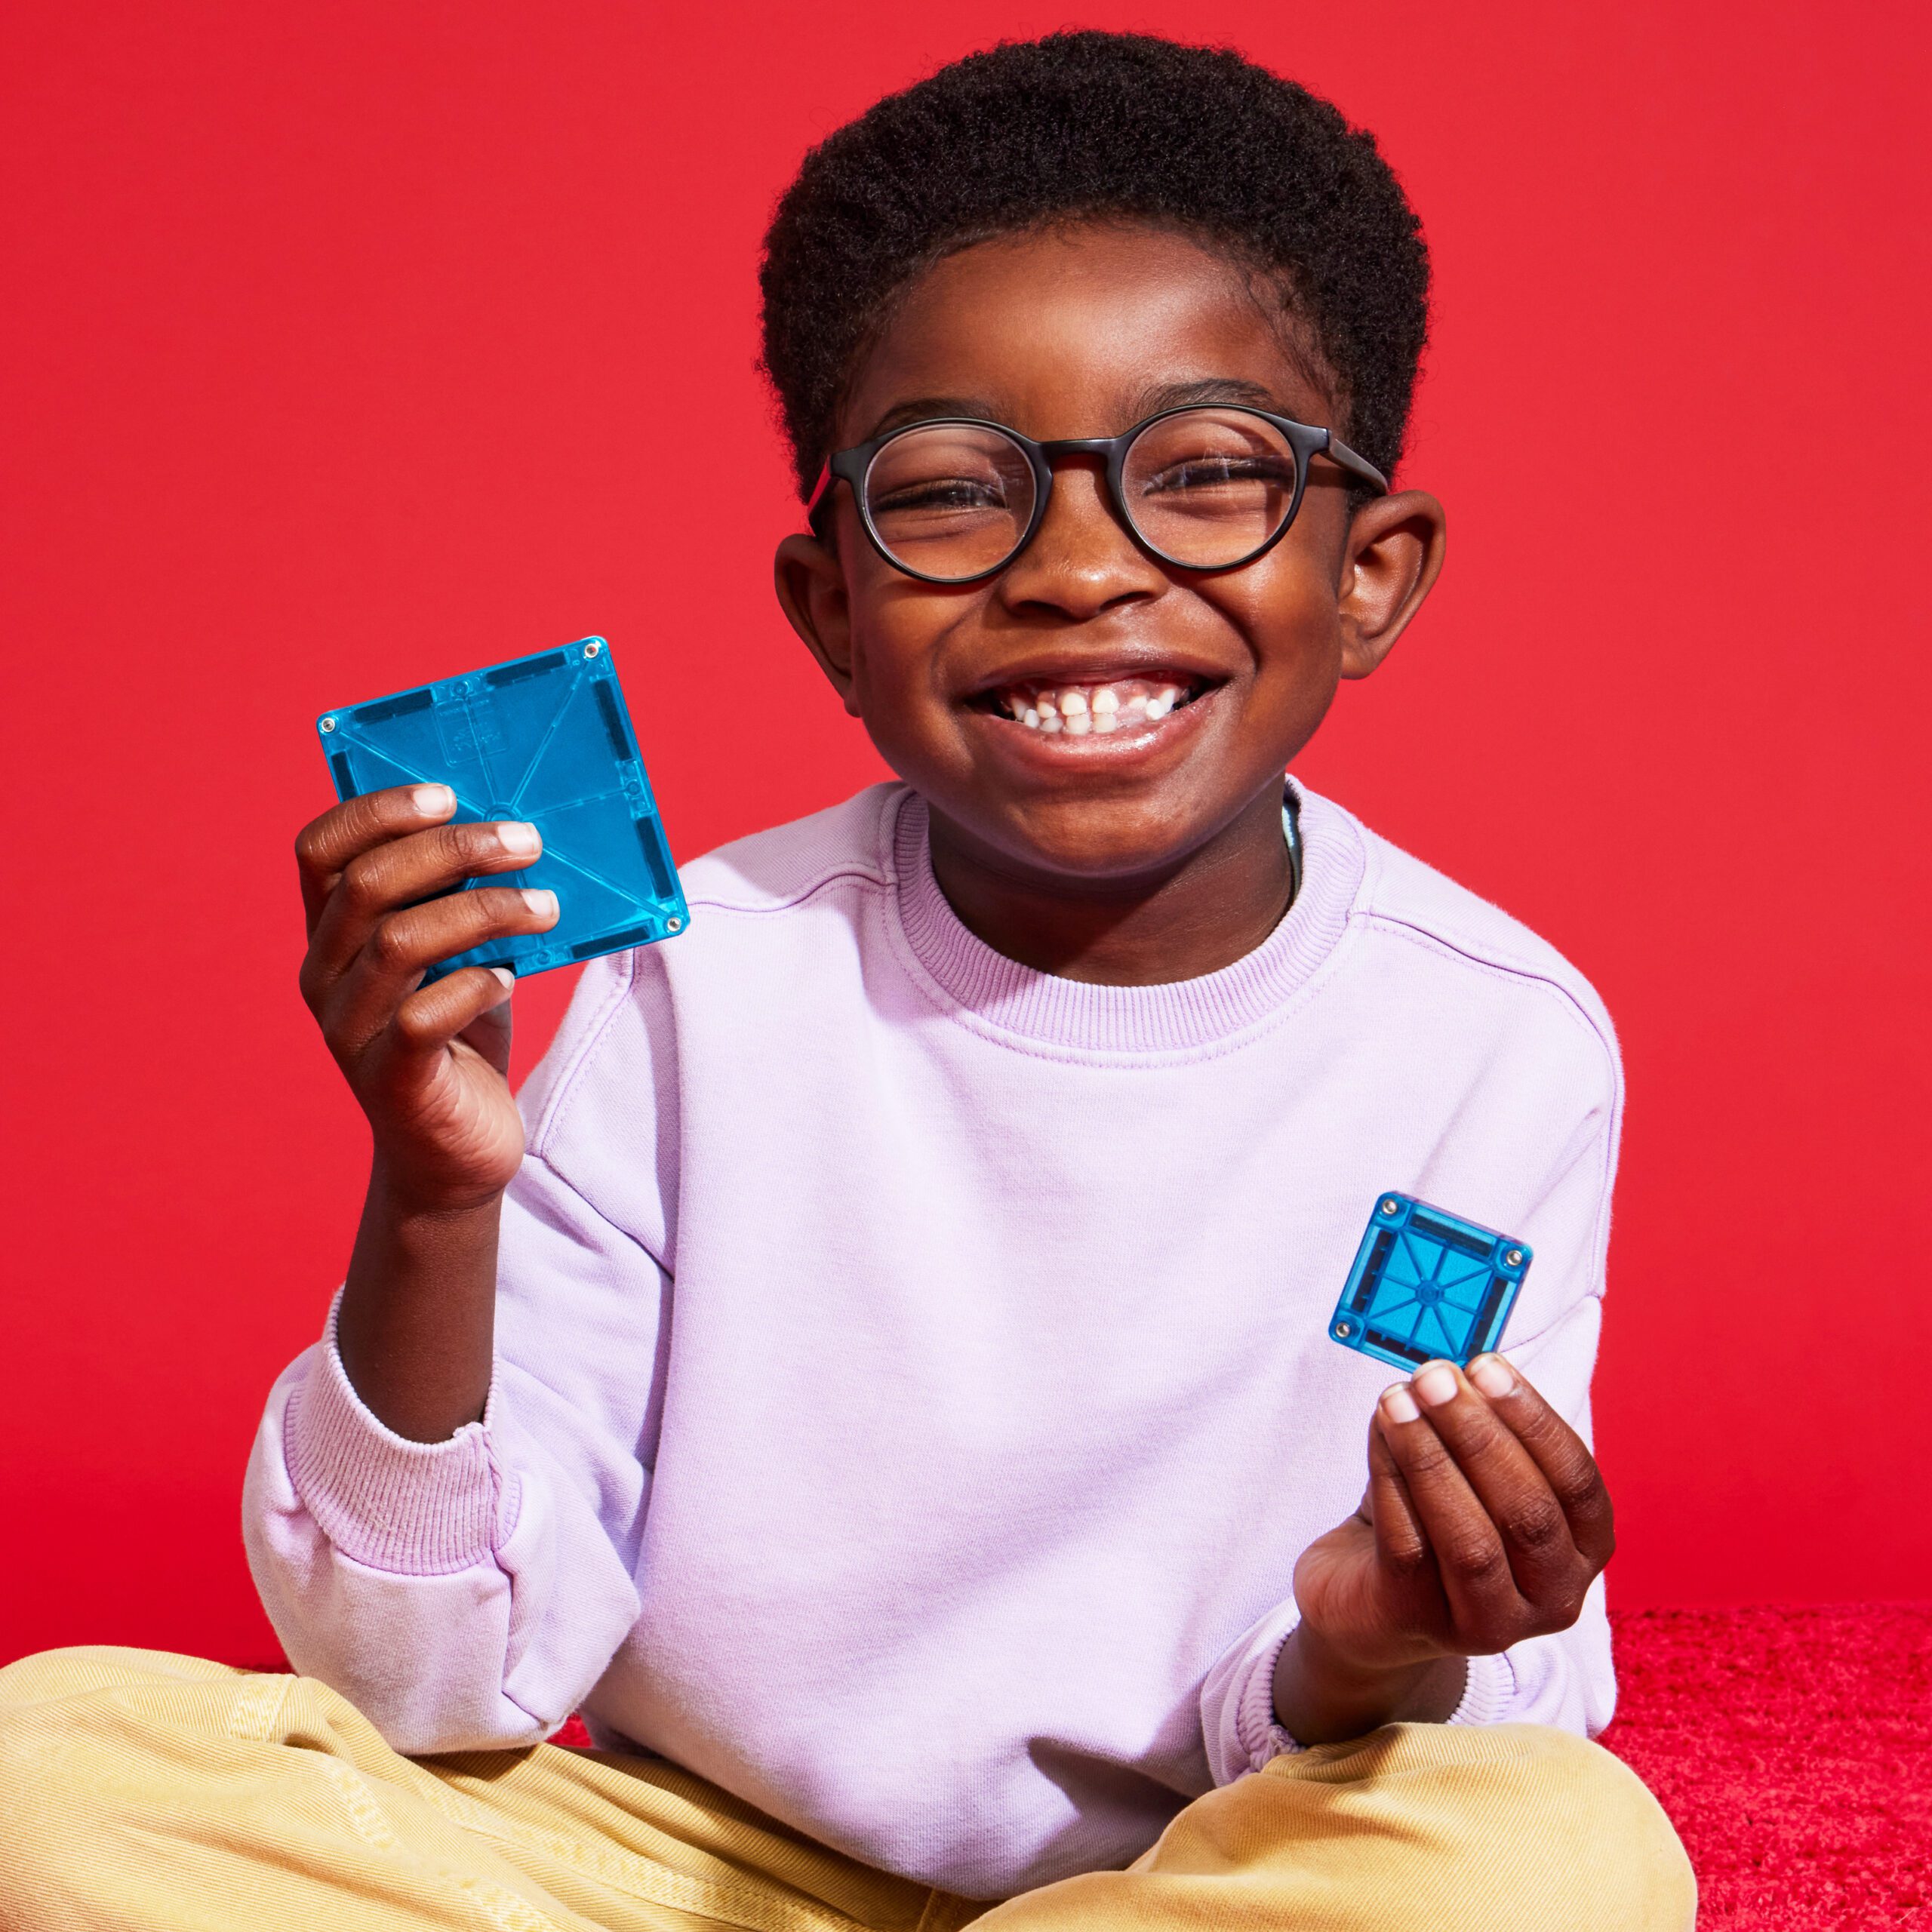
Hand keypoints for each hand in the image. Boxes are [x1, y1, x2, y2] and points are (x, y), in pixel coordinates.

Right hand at [295, 783, 559, 1210]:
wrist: (457, 1153)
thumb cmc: (462, 1034)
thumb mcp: (460, 954)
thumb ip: (462, 900)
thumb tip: (518, 829)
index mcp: (332, 934)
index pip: (320, 851)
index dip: (376, 812)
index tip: (447, 793)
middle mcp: (325, 976)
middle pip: (368, 885)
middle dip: (453, 851)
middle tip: (527, 840)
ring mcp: (350, 1030)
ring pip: (400, 944)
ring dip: (484, 911)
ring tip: (547, 905)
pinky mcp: (391, 1081)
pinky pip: (425, 1017)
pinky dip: (475, 986)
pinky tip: (512, 979)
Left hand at [1294, 1354, 1614, 1677]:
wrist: (1364, 1597)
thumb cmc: (1430, 1519)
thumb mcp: (1468, 1472)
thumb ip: (1473, 1427)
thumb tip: (1450, 1371)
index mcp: (1582, 1549)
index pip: (1578, 1483)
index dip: (1534, 1421)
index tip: (1487, 1367)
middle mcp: (1552, 1596)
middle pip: (1528, 1513)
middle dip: (1478, 1435)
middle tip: (1434, 1377)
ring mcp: (1490, 1622)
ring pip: (1471, 1541)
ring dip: (1431, 1459)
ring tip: (1397, 1401)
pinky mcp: (1422, 1624)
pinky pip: (1410, 1548)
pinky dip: (1392, 1482)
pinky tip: (1380, 1436)